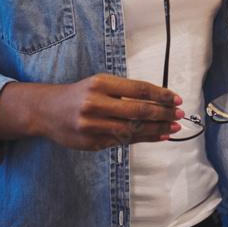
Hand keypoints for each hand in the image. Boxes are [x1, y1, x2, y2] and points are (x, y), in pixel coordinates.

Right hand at [0, 74, 182, 150]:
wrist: (47, 111)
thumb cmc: (80, 94)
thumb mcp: (100, 84)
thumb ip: (125, 92)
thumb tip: (159, 100)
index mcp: (100, 84)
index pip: (138, 89)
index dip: (161, 95)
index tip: (177, 99)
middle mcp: (95, 103)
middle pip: (137, 110)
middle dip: (163, 113)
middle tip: (179, 114)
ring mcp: (92, 125)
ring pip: (132, 129)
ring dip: (157, 129)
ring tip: (173, 127)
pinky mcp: (90, 142)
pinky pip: (122, 141)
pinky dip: (142, 139)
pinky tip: (157, 136)